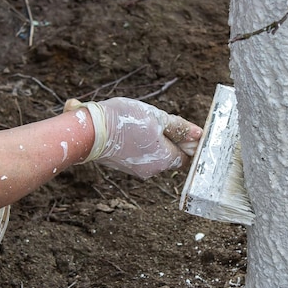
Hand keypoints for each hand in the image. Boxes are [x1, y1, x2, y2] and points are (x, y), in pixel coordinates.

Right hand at [65, 97, 201, 178]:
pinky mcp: (124, 166)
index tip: (185, 130)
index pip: (188, 156)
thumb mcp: (156, 117)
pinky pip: (140, 155)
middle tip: (162, 121)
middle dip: (170, 140)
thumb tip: (199, 134)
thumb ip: (178, 127)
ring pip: (154, 155)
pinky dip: (140, 144)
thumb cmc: (123, 122)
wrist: (88, 133)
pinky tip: (131, 130)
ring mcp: (137, 170)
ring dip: (154, 141)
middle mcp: (153, 170)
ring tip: (142, 123)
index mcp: (165, 159)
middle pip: (171, 155)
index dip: (189, 143)